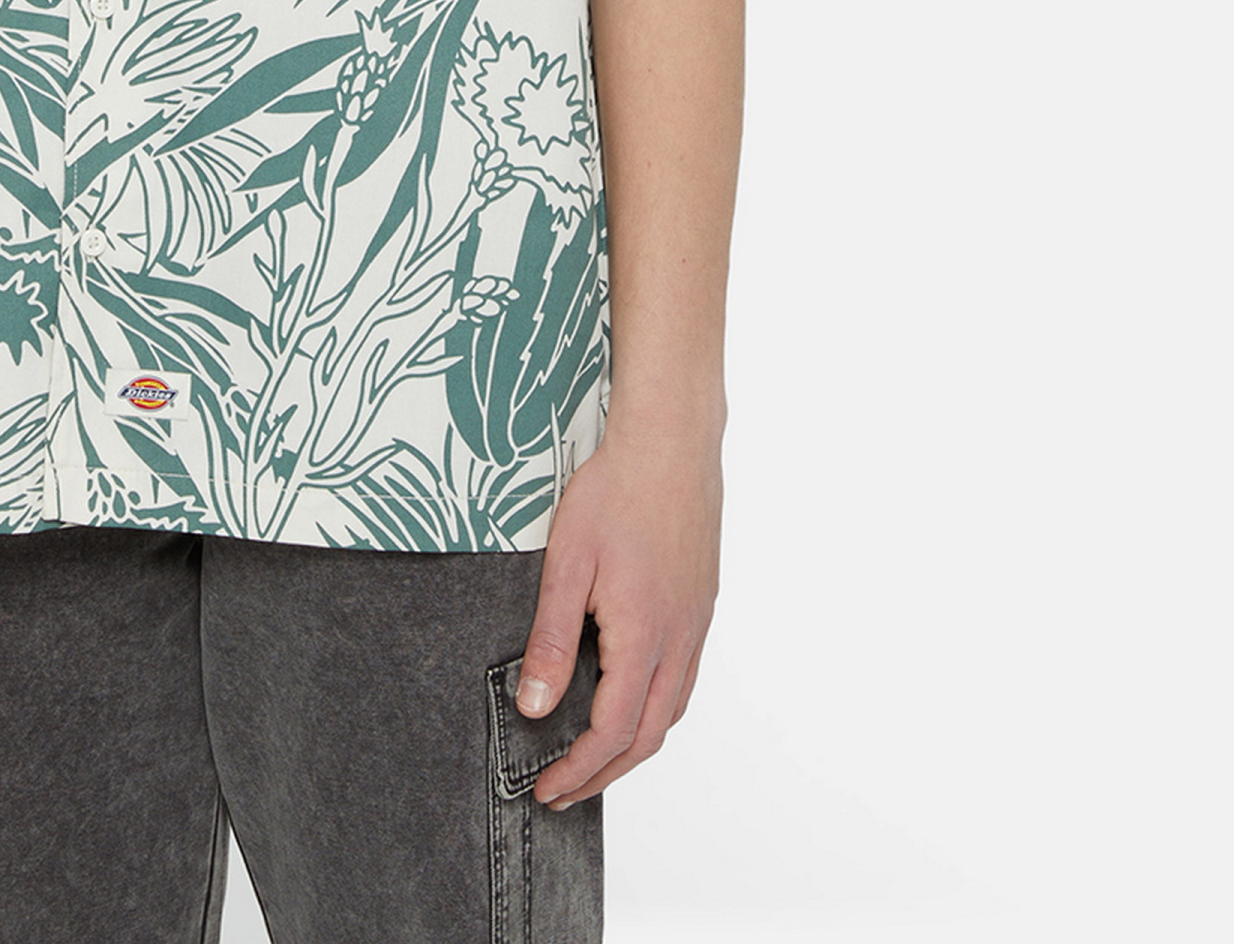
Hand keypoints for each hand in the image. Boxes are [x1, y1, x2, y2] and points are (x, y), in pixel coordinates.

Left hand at [513, 419, 722, 808]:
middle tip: (564, 791)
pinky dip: (655, 709)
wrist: (671, 442)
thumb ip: (550, 639)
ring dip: (633, 746)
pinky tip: (631, 699)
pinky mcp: (700, 605)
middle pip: (647, 736)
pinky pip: (682, 679)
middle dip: (603, 773)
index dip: (578, 770)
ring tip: (593, 759)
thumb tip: (534, 705)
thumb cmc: (616, 491)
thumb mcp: (567, 563)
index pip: (613, 731)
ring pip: (671, 711)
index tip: (546, 789)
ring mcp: (695, 624)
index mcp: (643, 636)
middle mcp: (678, 640)